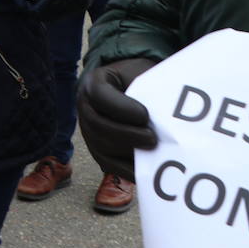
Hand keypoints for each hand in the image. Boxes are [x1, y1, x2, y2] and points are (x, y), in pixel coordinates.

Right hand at [77, 58, 158, 181]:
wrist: (131, 88)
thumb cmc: (139, 81)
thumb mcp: (140, 76)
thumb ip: (146, 90)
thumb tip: (162, 115)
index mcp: (93, 83)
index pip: (99, 95)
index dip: (121, 108)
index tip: (145, 115)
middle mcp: (85, 108)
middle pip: (98, 125)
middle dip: (126, 135)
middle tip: (152, 139)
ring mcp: (89, 131)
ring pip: (101, 147)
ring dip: (128, 153)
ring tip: (153, 155)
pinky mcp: (98, 150)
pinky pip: (109, 164)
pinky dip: (128, 169)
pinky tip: (148, 171)